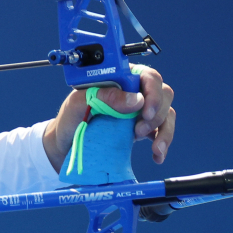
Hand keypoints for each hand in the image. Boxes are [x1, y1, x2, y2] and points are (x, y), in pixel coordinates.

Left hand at [42, 66, 175, 170]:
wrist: (66, 144)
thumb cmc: (70, 118)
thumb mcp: (78, 103)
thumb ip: (104, 96)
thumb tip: (136, 99)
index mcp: (120, 78)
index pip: (148, 77)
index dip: (152, 92)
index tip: (144, 112)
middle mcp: (133, 92)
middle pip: (163, 94)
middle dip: (157, 114)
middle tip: (138, 130)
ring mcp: (139, 110)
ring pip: (166, 113)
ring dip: (164, 131)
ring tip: (154, 147)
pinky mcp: (142, 127)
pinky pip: (162, 132)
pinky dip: (163, 143)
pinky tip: (157, 155)